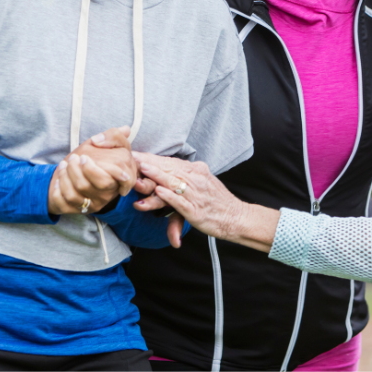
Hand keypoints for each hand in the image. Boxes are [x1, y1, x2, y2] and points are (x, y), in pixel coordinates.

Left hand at [47, 128, 134, 216]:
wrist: (76, 172)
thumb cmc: (95, 157)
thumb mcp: (107, 143)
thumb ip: (115, 136)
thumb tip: (110, 136)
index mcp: (120, 177)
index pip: (121, 179)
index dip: (101, 169)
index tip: (84, 157)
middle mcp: (110, 193)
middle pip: (99, 184)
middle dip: (80, 169)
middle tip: (73, 158)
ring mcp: (96, 203)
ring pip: (80, 193)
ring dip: (66, 177)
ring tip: (63, 165)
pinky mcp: (82, 210)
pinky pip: (68, 203)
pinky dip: (59, 190)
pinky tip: (57, 181)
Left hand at [133, 153, 272, 250]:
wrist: (238, 218)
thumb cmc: (218, 203)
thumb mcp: (202, 184)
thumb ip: (185, 179)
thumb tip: (168, 177)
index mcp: (197, 171)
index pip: (171, 162)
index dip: (153, 158)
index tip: (137, 153)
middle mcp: (197, 179)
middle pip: (170, 168)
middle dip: (150, 163)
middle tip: (133, 157)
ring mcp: (196, 195)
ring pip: (173, 182)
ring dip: (157, 175)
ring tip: (142, 169)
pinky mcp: (196, 211)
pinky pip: (181, 202)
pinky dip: (170, 196)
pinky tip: (159, 190)